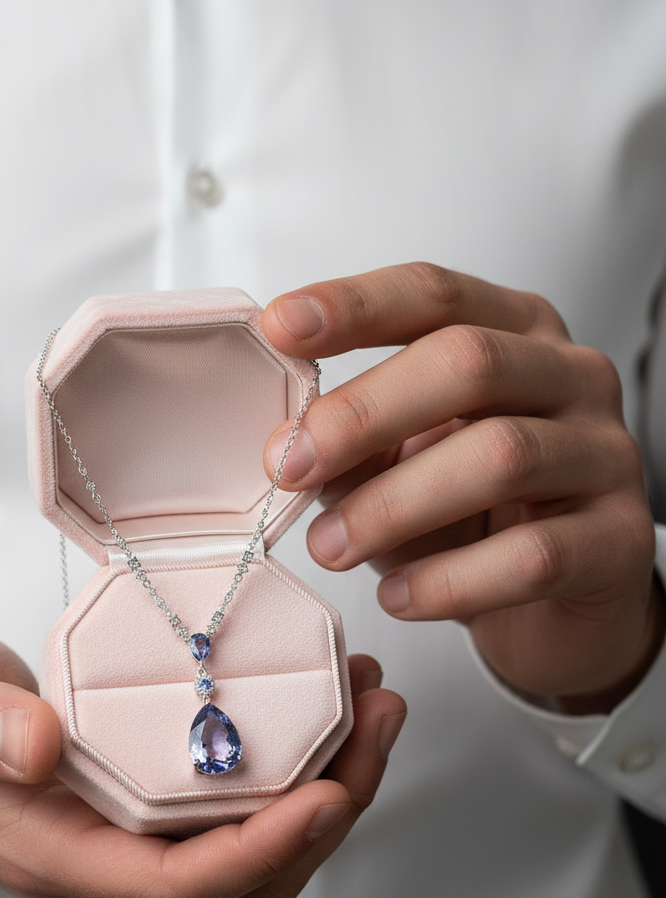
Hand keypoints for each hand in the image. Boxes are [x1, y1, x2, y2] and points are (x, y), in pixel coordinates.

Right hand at [0, 624, 404, 897]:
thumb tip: (38, 743)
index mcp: (58, 860)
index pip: (179, 888)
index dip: (262, 851)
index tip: (327, 792)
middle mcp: (108, 873)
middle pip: (244, 877)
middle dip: (328, 810)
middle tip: (375, 720)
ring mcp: (133, 850)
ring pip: (257, 853)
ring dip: (328, 789)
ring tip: (368, 707)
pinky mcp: (150, 816)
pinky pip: (240, 815)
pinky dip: (296, 772)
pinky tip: (322, 713)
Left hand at [261, 262, 664, 711]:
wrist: (558, 601)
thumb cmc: (470, 514)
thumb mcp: (398, 464)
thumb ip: (352, 445)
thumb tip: (288, 445)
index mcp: (512, 334)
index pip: (434, 295)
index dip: (354, 306)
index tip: (278, 327)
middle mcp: (568, 377)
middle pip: (469, 363)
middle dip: (363, 414)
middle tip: (289, 466)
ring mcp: (605, 454)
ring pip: (501, 456)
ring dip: (393, 505)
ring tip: (328, 546)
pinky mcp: (619, 540)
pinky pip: (533, 555)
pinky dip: (450, 580)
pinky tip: (398, 597)